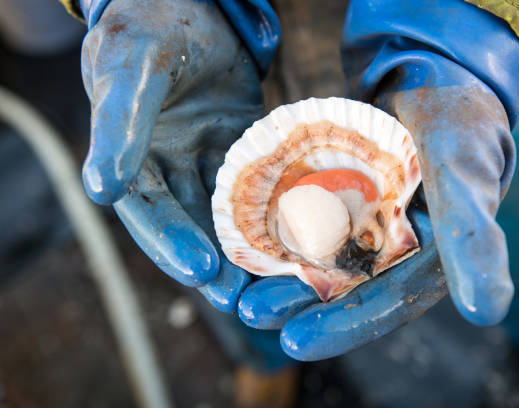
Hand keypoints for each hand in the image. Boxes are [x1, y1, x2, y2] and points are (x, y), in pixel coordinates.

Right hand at [80, 0, 263, 309]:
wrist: (193, 3)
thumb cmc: (152, 24)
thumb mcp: (132, 68)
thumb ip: (119, 125)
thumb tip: (100, 189)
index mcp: (132, 159)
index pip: (149, 210)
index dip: (169, 241)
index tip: (198, 271)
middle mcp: (170, 168)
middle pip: (191, 225)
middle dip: (215, 263)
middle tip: (241, 299)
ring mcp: (209, 160)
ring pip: (228, 212)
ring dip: (249, 247)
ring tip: (275, 280)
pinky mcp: (244, 148)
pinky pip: (261, 182)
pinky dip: (276, 206)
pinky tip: (300, 229)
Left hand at [235, 0, 518, 359]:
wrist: (437, 74)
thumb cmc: (459, 117)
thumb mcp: (465, 168)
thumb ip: (475, 234)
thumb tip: (488, 314)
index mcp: (436, 258)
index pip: (388, 301)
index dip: (344, 325)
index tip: (294, 341)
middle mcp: (402, 250)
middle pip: (348, 290)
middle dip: (299, 307)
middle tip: (250, 315)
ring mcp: (372, 226)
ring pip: (326, 262)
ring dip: (285, 279)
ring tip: (239, 294)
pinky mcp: (350, 203)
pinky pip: (314, 226)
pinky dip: (286, 238)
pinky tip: (250, 246)